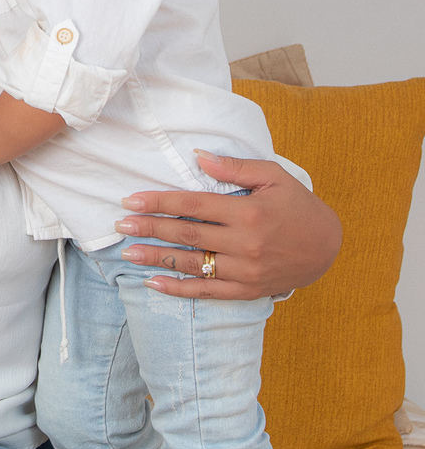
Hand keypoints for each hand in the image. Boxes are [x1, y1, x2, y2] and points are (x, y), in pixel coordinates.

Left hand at [115, 150, 341, 299]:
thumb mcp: (273, 176)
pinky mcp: (248, 290)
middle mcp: (245, 243)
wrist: (328, 247)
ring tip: (129, 253)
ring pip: (193, 265)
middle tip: (120, 226)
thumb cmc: (298, 205)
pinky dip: (179, 289)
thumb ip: (234, 167)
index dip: (160, 202)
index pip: (193, 204)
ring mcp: (245, 271)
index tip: (131, 201)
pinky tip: (154, 284)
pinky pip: (208, 292)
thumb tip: (198, 156)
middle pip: (187, 235)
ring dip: (157, 259)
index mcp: (248, 212)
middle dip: (150, 229)